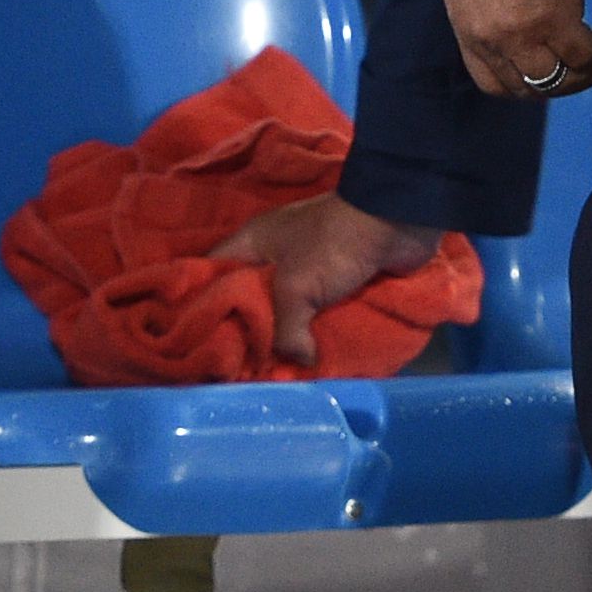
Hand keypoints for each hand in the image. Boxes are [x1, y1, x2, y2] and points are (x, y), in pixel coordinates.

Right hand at [210, 194, 444, 366]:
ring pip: (284, 310)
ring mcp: (306, 269)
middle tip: (238, 366)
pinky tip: (309, 357)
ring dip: (284, 336)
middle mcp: (273, 255)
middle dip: (247, 332)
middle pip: (247, 299)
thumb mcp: (295, 288)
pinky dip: (314, 333)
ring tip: (273, 369)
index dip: (201, 305)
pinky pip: (316, 313)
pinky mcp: (335, 282)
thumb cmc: (332, 246)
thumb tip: (301, 360)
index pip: (211, 275)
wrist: (394, 221)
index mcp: (252, 243)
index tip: (197, 340)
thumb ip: (285, 331)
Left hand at [444, 0, 591, 100]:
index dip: (521, 87)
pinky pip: (583, 53)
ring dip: (584, 71)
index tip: (543, 79)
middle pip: (529, 87)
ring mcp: (522, 36)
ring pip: (559, 78)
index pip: (492, 82)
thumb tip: (510, 22)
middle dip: (560, 85)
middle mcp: (493, 41)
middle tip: (586, 73)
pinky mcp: (553, 22)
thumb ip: (484, 11)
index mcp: (468, 30)